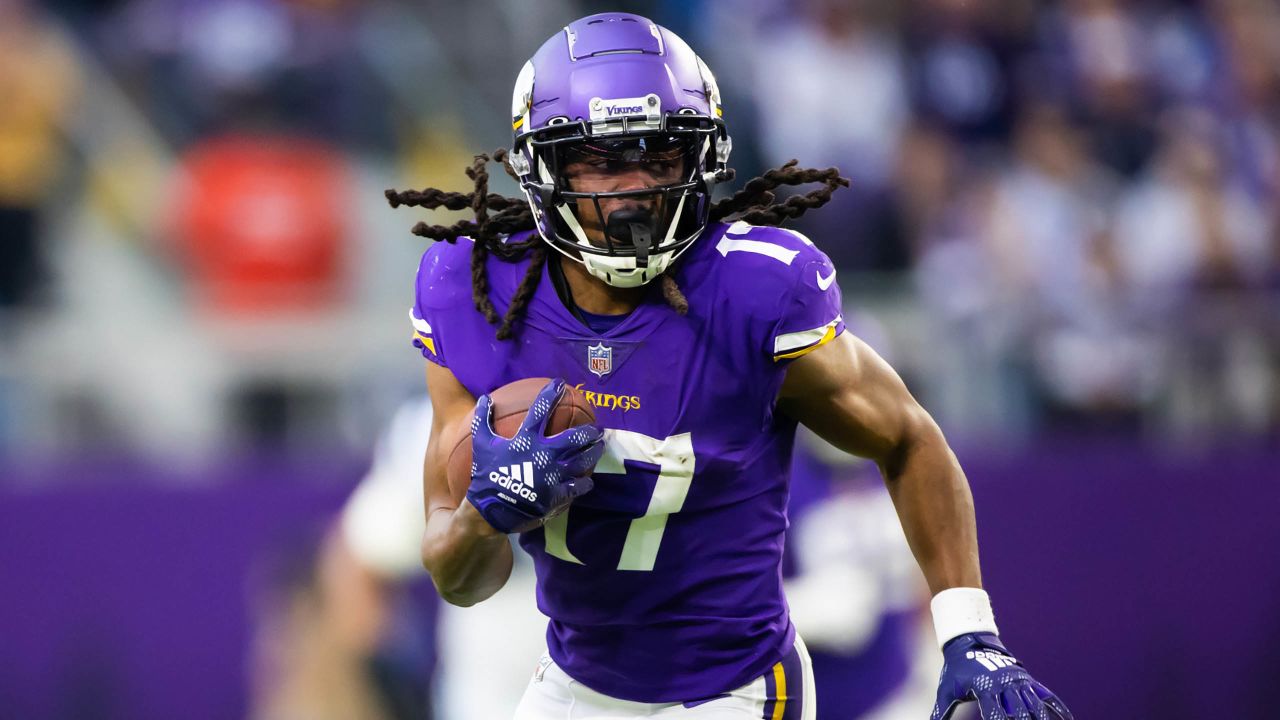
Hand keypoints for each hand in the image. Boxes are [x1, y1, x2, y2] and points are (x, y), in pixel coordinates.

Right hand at [466, 378, 603, 533]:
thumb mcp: (482, 445)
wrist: (492, 509)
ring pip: (582, 460)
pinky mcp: (558, 494)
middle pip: (573, 438)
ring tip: (600, 447)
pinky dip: (585, 483)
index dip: (550, 394)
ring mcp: (553, 475)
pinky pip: (578, 486)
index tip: (560, 383)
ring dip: (593, 452)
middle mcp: (544, 454)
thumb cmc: (486, 475)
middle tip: (598, 428)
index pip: (541, 410)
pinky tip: (589, 481)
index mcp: (526, 440)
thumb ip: (483, 421)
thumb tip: (485, 398)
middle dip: (588, 431)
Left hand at [933, 633, 1072, 719]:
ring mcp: (1018, 681)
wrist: (969, 640)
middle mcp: (1004, 685)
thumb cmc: (956, 669)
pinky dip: (1057, 708)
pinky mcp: (1026, 680)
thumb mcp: (946, 689)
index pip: (995, 713)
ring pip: (1035, 705)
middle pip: (1019, 712)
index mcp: (985, 688)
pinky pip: (1045, 695)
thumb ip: (941, 711)